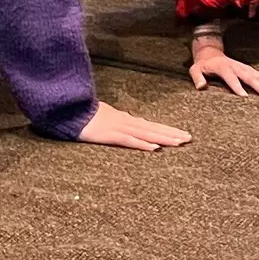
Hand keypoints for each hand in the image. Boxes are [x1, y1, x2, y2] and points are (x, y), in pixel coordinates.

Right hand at [76, 100, 191, 151]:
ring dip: (164, 138)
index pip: (150, 125)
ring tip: (180, 142)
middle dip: (171, 133)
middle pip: (153, 129)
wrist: (69, 111)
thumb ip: (116, 121)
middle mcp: (126, 122)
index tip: (181, 134)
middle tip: (189, 138)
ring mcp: (119, 128)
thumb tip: (128, 122)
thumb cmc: (83, 115)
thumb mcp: (104, 117)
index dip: (166, 130)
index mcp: (125, 119)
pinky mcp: (110, 135)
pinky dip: (143, 144)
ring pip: (146, 134)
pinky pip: (129, 141)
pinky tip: (155, 148)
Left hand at [188, 37, 258, 97]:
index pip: (231, 77)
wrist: (210, 53)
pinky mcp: (251, 70)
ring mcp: (245, 68)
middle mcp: (237, 66)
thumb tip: (201, 87)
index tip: (244, 96)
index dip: (237, 86)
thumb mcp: (195, 69)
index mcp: (223, 67)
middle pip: (249, 77)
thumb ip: (197, 78)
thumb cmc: (203, 64)